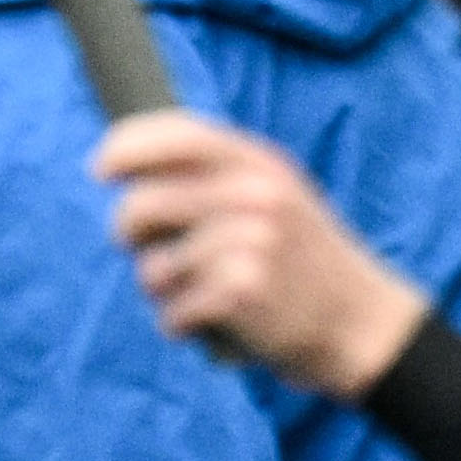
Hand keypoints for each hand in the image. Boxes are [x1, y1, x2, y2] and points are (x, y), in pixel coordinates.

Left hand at [96, 105, 425, 391]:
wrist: (359, 322)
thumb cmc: (301, 261)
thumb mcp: (275, 196)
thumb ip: (217, 177)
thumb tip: (129, 172)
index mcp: (260, 163)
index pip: (179, 135)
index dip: (128, 146)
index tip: (100, 168)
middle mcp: (255, 195)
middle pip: (143, 204)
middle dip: (127, 233)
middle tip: (137, 247)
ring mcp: (251, 243)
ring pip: (153, 268)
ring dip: (162, 290)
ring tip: (200, 292)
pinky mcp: (243, 292)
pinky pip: (172, 311)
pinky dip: (181, 324)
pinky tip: (214, 323)